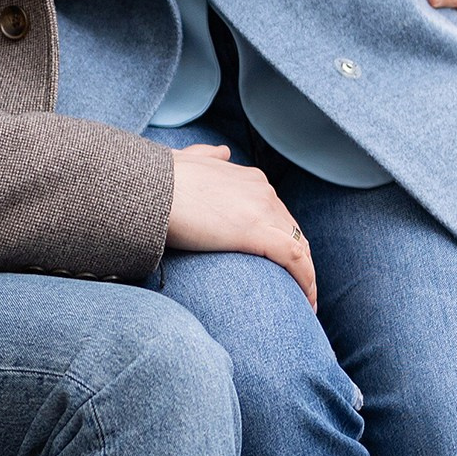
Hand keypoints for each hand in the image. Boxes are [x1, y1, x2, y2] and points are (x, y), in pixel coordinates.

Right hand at [164, 144, 316, 308]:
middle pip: (293, 231)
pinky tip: (307, 301)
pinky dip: (306, 280)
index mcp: (250, 179)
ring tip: (306, 302)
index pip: (278, 214)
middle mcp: (263, 191)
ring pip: (300, 246)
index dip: (284, 239)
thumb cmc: (160, 181)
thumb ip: (207, 158)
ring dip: (307, 276)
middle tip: (299, 288)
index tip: (282, 263)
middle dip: (300, 260)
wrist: (148, 189)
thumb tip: (222, 153)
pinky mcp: (256, 232)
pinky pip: (294, 259)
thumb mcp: (187, 161)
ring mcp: (262, 210)